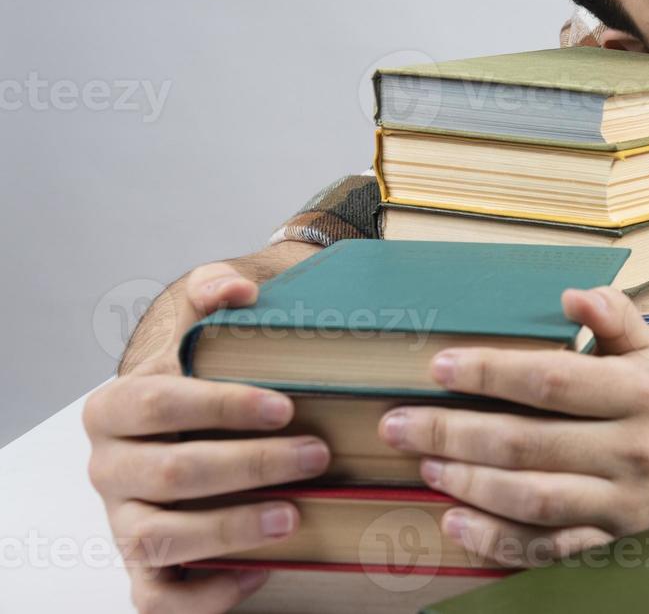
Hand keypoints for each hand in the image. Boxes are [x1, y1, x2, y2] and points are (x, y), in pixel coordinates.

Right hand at [84, 261, 331, 612]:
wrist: (186, 425)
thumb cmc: (202, 378)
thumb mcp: (199, 325)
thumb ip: (210, 292)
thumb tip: (237, 289)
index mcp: (114, 407)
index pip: (160, 402)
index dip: (222, 405)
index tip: (285, 406)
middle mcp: (109, 468)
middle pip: (172, 472)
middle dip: (250, 466)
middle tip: (316, 454)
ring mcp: (123, 522)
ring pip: (163, 536)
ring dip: (232, 529)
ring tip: (294, 515)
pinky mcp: (145, 568)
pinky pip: (159, 597)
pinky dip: (208, 594)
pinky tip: (262, 571)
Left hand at [377, 286, 648, 567]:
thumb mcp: (647, 347)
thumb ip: (613, 314)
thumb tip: (573, 294)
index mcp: (638, 393)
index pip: (552, 381)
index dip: (491, 373)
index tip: (440, 367)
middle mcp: (631, 450)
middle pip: (528, 444)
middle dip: (454, 432)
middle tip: (400, 424)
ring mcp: (620, 503)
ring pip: (532, 499)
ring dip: (468, 483)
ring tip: (425, 463)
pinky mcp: (608, 541)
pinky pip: (544, 549)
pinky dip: (495, 539)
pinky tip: (453, 521)